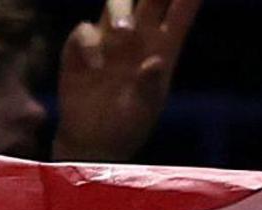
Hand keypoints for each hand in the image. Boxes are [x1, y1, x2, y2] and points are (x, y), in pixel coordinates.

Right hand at [54, 0, 202, 162]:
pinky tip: (96, 66)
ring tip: (124, 30)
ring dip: (119, 7)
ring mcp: (109, 40)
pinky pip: (85, 31)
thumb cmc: (128, 125)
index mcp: (163, 48)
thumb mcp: (144, 108)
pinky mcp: (81, 49)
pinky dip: (89, 43)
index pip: (180, 14)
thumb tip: (154, 62)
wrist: (95, 144)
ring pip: (116, 3)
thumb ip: (149, 85)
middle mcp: (138, 37)